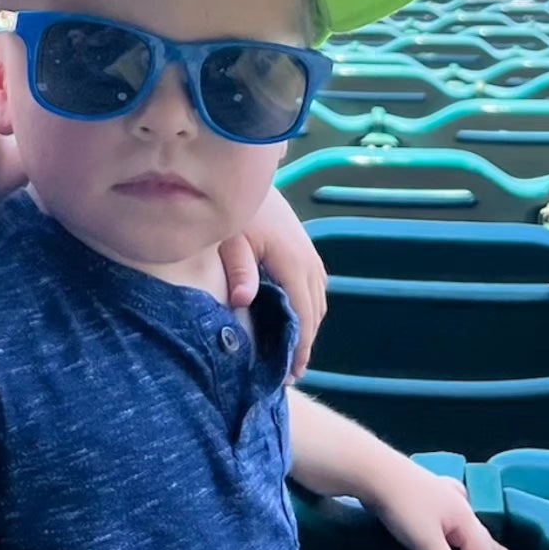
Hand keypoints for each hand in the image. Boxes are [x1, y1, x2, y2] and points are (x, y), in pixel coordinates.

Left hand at [219, 187, 326, 375]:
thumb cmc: (236, 210)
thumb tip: (242, 301)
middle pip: (315, 312)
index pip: (303, 314)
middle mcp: (308, 260)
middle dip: (306, 343)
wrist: (246, 175)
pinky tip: (294, 320)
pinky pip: (316, 286)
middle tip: (289, 373)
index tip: (289, 374)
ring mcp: (310, 253)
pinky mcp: (306, 248)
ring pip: (318, 300)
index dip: (300, 346)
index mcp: (292, 261)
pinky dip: (310, 307)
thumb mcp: (230, 237)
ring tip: (292, 353)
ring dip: (309, 326)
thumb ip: (237, 268)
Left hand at [363, 464, 512, 549]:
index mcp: (464, 520)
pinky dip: (467, 518)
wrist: (376, 470)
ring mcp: (446, 495)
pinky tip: (466, 506)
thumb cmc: (402, 507)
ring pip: (474, 527)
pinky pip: (458, 508)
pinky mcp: (431, 489)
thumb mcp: (425, 542)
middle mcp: (461, 507)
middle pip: (483, 543)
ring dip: (487, 546)